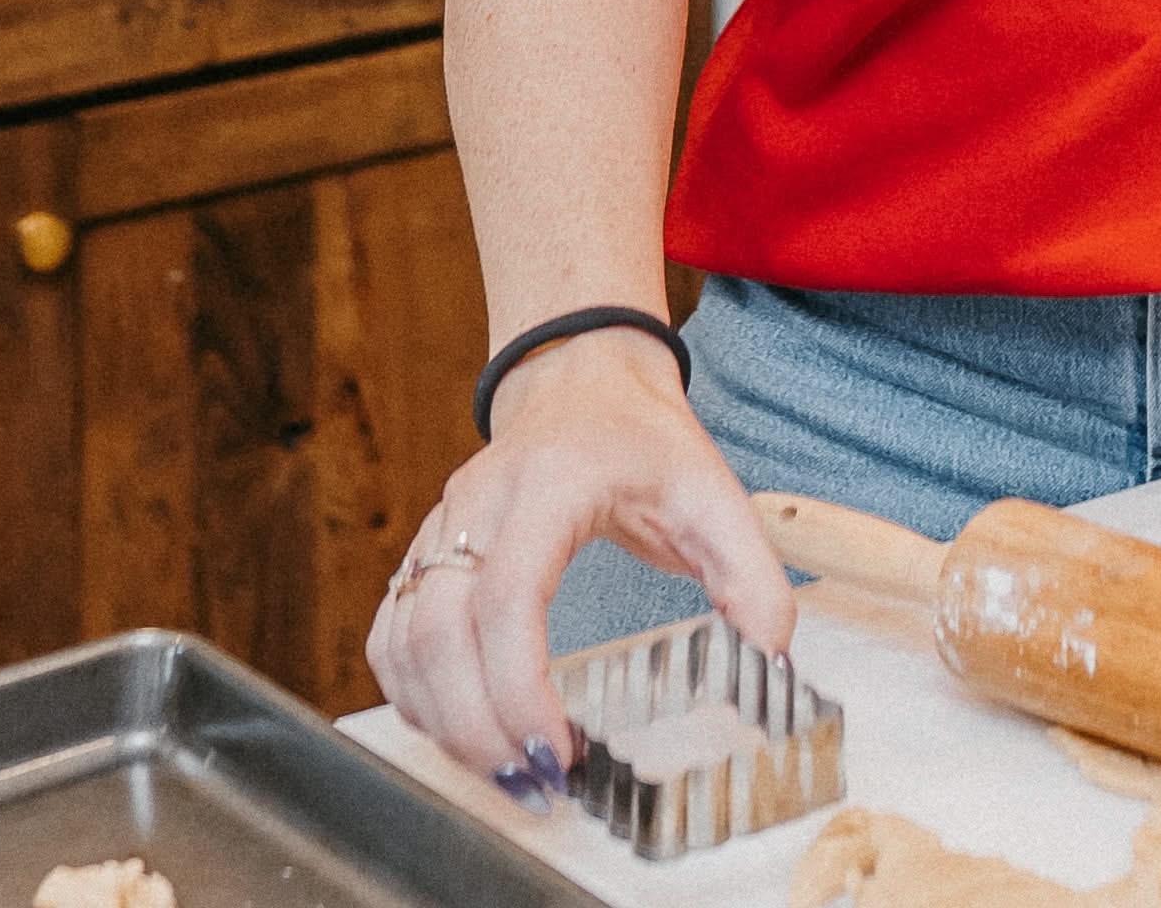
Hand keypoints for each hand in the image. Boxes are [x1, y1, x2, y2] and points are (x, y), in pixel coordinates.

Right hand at [365, 325, 794, 802]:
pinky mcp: (425, 550)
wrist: (584, 378)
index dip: (518, 686)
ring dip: (441, 719)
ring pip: (402, 640)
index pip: (508, 596)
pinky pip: (390, 635)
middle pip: (439, 632)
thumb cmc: (642, 438)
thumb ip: (749, 568)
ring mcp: (442, 525)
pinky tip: (460, 727)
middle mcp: (480, 503)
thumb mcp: (711, 489)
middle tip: (531, 783)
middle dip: (475, 725)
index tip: (556, 750)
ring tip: (503, 769)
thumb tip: (771, 649)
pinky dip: (412, 694)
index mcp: (552, 484)